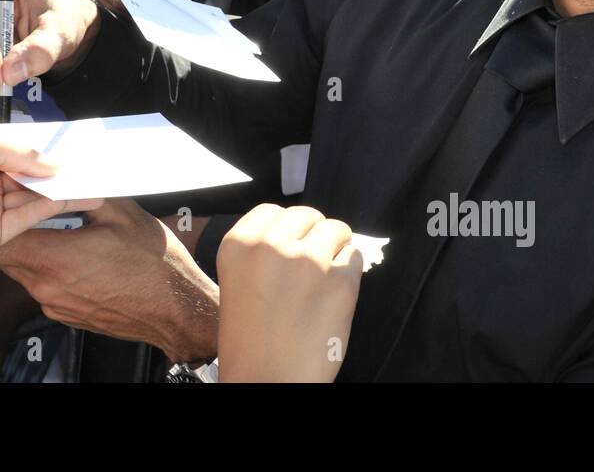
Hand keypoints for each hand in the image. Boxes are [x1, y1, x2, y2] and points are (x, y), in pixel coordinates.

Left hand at [0, 131, 102, 262]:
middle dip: (59, 171)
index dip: (48, 151)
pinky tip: (76, 196)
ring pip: (34, 196)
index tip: (78, 147)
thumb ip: (26, 153)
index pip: (23, 152)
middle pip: (32, 176)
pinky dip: (53, 207)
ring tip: (94, 180)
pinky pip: (29, 217)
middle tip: (93, 165)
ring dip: (62, 189)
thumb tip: (57, 163)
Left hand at [0, 198, 219, 362]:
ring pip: (25, 271)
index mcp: (57, 259)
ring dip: (32, 249)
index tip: (3, 202)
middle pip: (9, 256)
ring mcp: (55, 305)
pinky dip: (48, 269)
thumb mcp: (122, 213)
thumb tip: (69, 173)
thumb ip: (86, 191)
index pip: (2, 242)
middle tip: (29, 207)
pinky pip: (43, 287)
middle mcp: (48, 287)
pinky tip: (73, 254)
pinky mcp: (65, 314)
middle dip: (14, 229)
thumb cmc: (154, 263)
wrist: (175, 308)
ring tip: (54, 228)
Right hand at [217, 204, 362, 382]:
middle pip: (306, 214)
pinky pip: (355, 258)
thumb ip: (262, 252)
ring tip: (325, 279)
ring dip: (335, 250)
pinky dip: (350, 273)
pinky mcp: (339, 281)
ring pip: (336, 230)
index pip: (271, 210)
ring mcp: (306, 261)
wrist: (267, 383)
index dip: (286, 229)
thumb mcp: (239, 283)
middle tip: (312, 265)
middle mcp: (270, 246)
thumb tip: (301, 231)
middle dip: (313, 236)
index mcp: (238, 245)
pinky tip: (335, 295)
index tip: (290, 246)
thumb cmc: (251, 341)